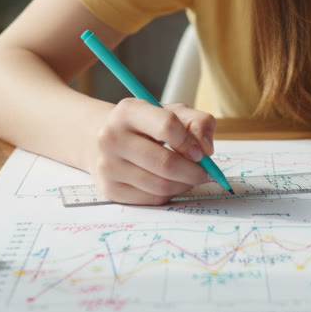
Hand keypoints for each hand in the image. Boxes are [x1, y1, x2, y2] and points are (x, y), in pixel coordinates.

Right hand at [89, 98, 216, 204]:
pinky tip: (171, 184)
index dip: (190, 142)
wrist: (104, 140)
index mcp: (128, 111)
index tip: (201, 152)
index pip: (167, 126)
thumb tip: (206, 149)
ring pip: (160, 185)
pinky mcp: (109, 189)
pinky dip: (169, 194)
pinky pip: (151, 199)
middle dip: (193, 172)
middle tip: (204, 173)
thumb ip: (197, 123)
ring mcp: (107, 165)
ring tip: (189, 177)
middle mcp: (112, 137)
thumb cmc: (147, 126)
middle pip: (165, 163)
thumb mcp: (172, 113)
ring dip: (184, 185)